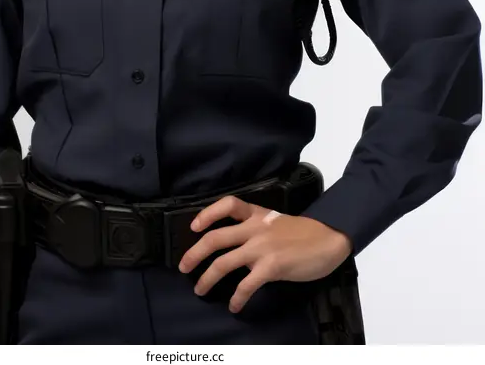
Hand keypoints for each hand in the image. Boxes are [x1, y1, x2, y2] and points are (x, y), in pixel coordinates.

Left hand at [178, 194, 352, 313]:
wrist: (328, 239)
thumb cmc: (303, 232)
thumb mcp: (275, 222)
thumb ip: (255, 229)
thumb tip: (235, 245)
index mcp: (256, 214)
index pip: (227, 205)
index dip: (207, 214)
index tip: (194, 226)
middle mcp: (255, 228)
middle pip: (216, 238)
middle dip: (195, 253)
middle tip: (183, 267)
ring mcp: (262, 247)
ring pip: (224, 262)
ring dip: (208, 278)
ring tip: (200, 289)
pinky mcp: (271, 267)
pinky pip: (246, 284)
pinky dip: (237, 297)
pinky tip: (234, 306)